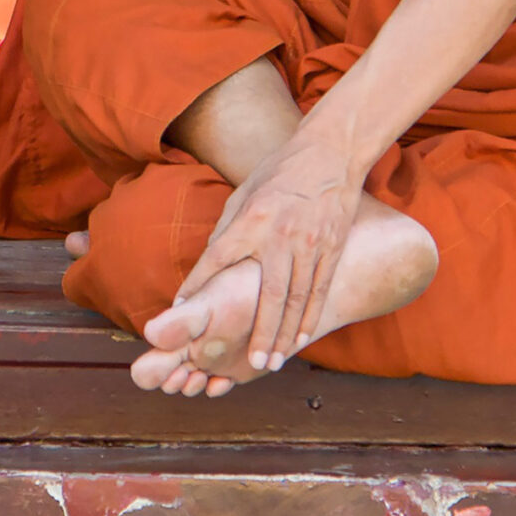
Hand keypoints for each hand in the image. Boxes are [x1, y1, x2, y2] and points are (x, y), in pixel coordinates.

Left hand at [178, 128, 361, 375]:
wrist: (329, 153)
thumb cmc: (279, 172)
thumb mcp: (245, 191)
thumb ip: (228, 228)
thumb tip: (208, 263)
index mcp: (252, 218)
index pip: (219, 257)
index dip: (198, 284)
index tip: (183, 311)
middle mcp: (281, 234)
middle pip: (269, 293)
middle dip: (261, 331)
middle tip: (253, 362)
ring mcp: (310, 243)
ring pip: (298, 299)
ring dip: (287, 333)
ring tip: (276, 360)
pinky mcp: (332, 248)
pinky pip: (321, 290)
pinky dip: (311, 316)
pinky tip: (303, 337)